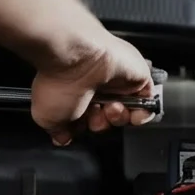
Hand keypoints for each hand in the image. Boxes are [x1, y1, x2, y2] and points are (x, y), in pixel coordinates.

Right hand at [31, 33, 155, 145]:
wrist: (76, 56)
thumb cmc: (58, 82)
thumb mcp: (48, 118)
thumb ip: (58, 132)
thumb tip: (62, 139)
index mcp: (75, 93)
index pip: (86, 120)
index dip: (85, 128)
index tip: (81, 126)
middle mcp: (96, 86)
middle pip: (107, 117)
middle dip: (101, 124)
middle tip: (94, 116)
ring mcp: (118, 81)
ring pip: (126, 112)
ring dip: (118, 118)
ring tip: (110, 108)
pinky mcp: (138, 76)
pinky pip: (147, 102)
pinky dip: (142, 114)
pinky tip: (131, 114)